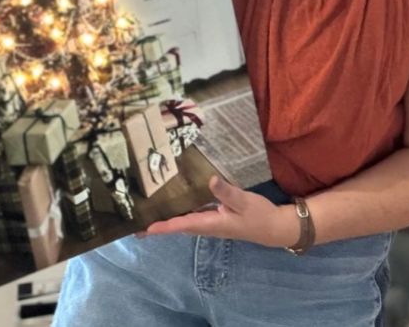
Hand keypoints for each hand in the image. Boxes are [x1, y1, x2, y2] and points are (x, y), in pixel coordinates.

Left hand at [141, 176, 300, 248]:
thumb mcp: (244, 201)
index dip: (164, 226)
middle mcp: (206, 226)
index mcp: (211, 224)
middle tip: (135, 224)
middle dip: (158, 226)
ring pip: (183, 222)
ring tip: (148, 214)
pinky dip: (179, 212)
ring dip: (166, 219)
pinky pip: (192, 216)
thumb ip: (227, 192)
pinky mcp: (214, 218)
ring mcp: (210, 223)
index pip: (182, 225)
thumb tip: (210, 180)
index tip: (145, 228)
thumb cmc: (259, 215)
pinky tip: (173, 204)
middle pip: (177, 226)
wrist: (273, 227)